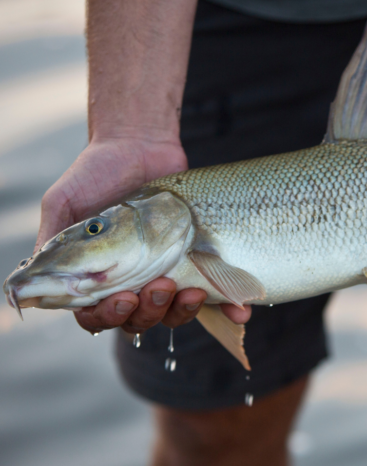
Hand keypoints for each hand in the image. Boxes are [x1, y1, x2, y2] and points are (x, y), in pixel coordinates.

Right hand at [36, 137, 251, 333]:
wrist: (140, 144)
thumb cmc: (95, 173)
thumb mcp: (65, 203)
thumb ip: (52, 241)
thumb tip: (26, 285)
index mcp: (97, 278)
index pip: (97, 316)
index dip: (109, 317)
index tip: (123, 298)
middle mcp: (131, 282)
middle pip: (139, 321)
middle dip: (150, 312)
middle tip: (160, 286)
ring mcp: (166, 273)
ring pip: (174, 313)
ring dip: (183, 310)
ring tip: (193, 290)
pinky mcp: (197, 262)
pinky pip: (215, 294)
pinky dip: (229, 308)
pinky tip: (241, 311)